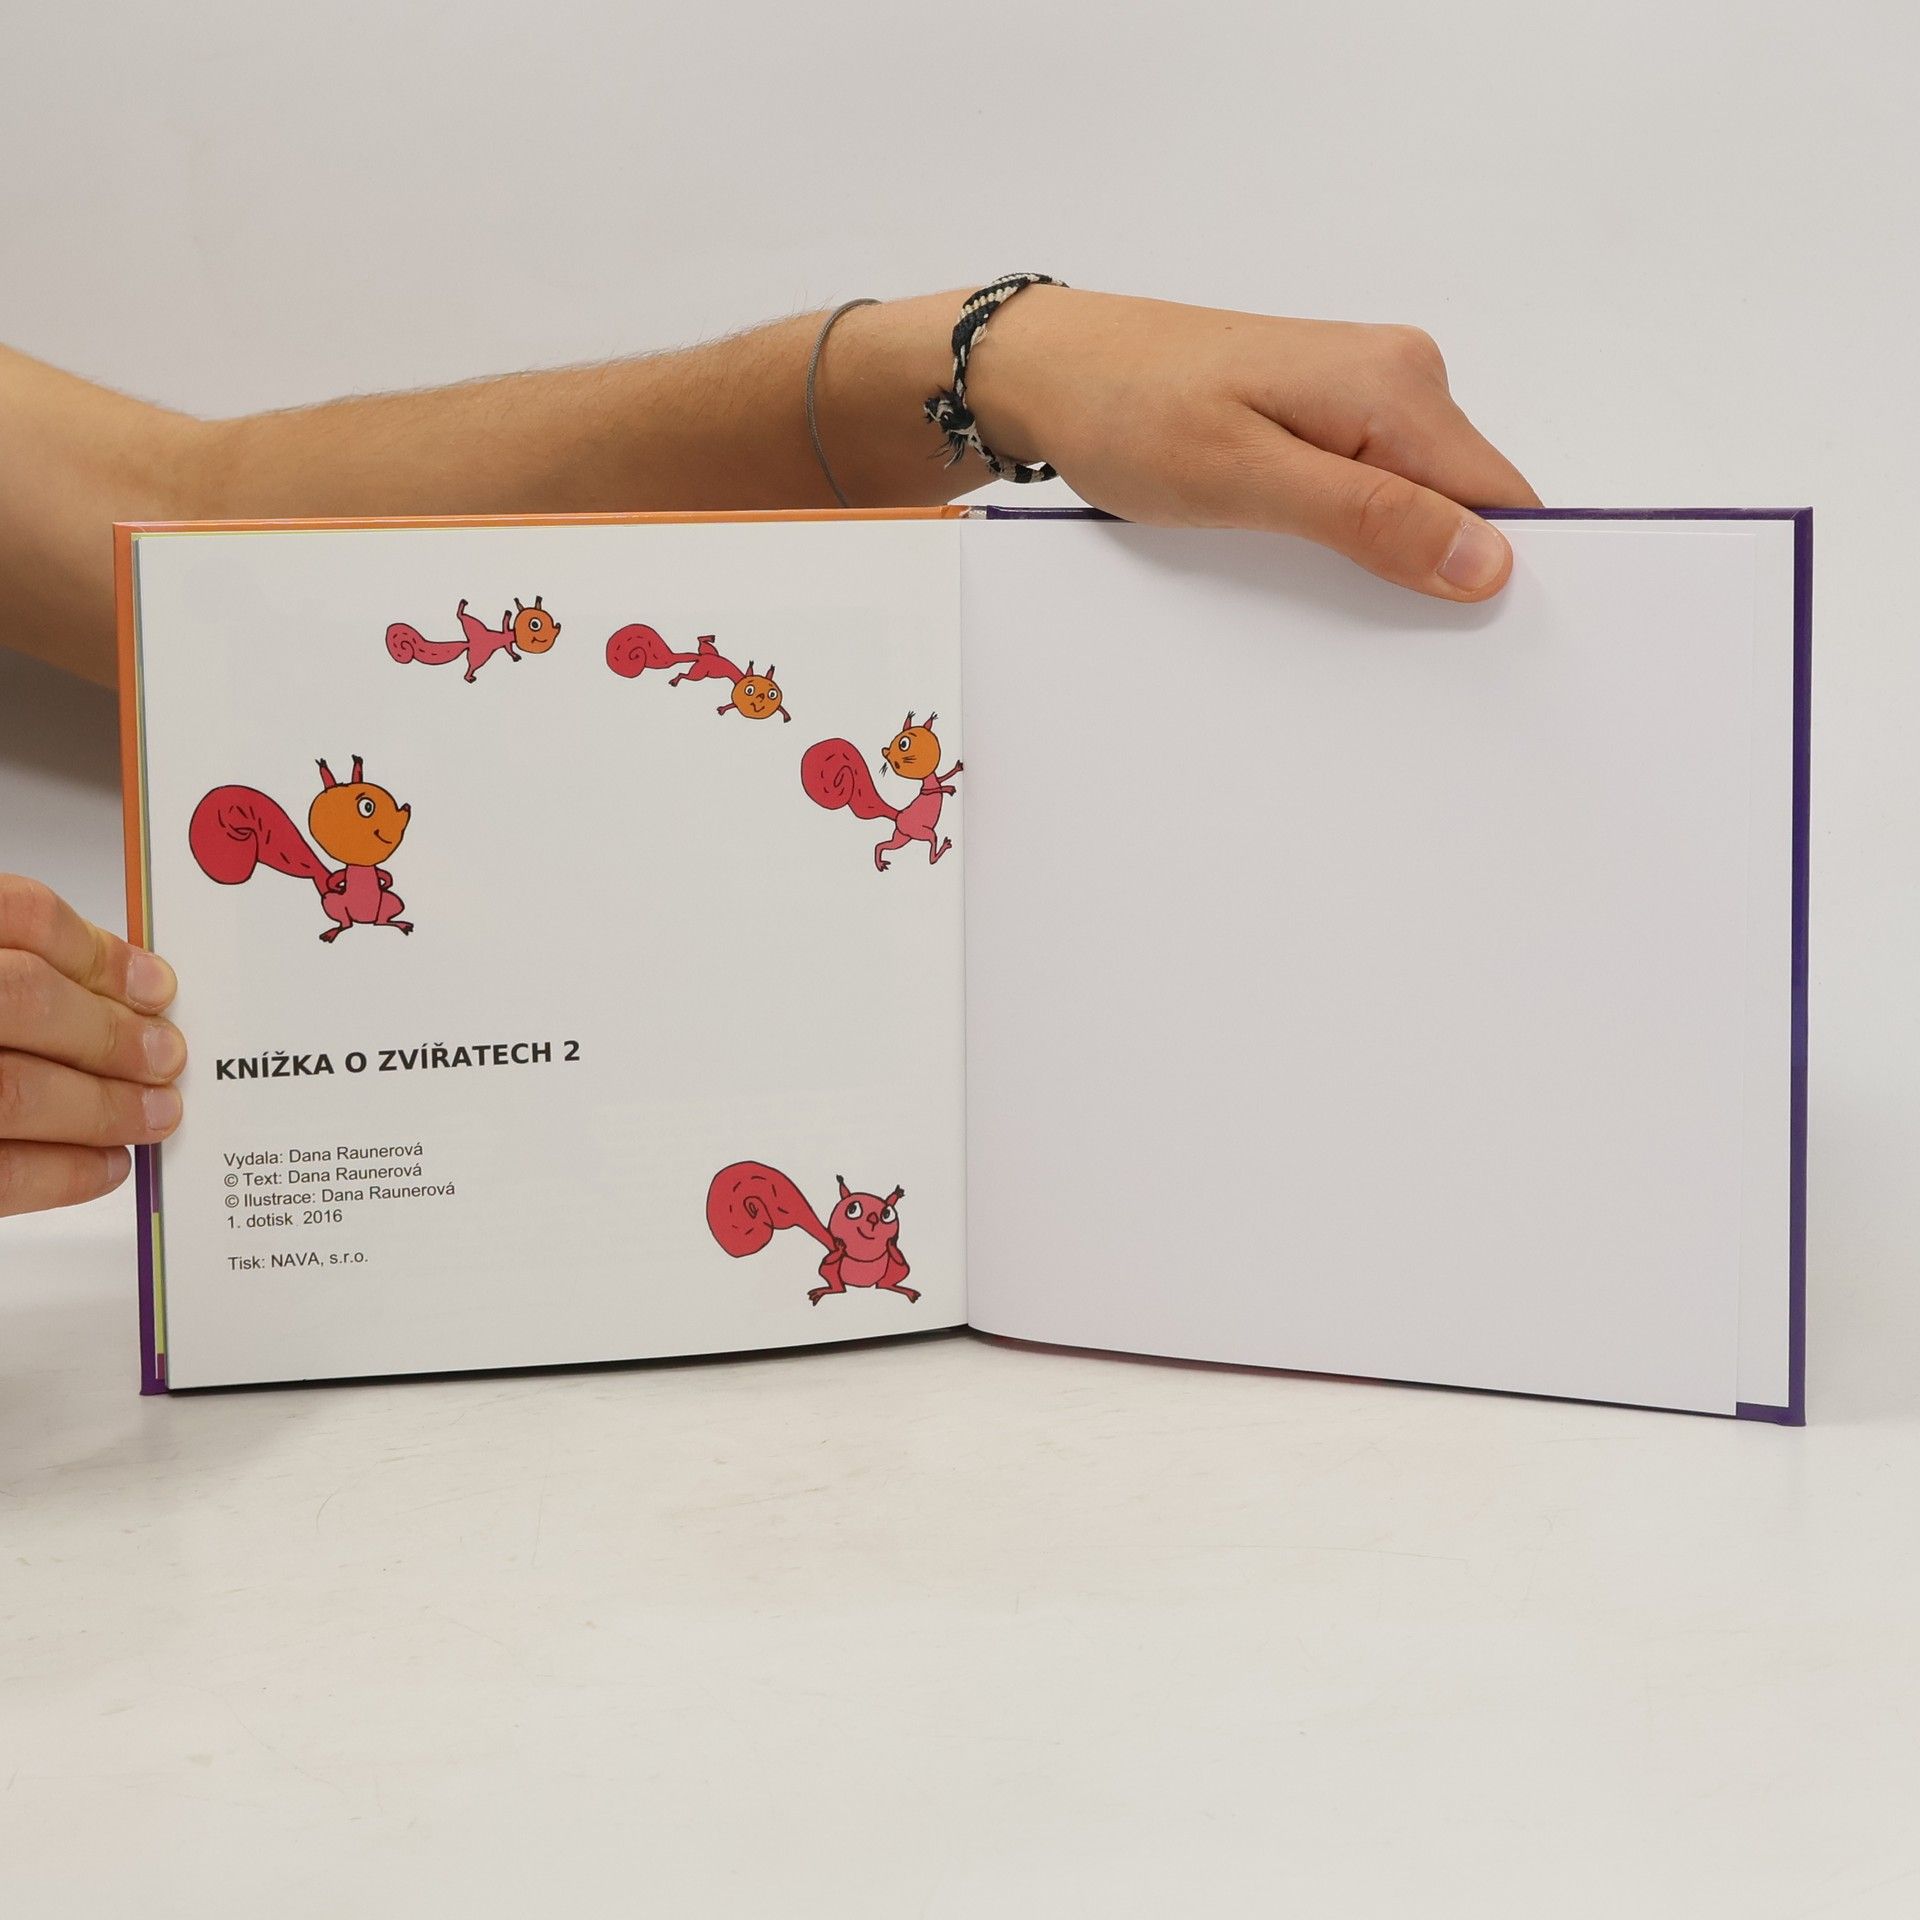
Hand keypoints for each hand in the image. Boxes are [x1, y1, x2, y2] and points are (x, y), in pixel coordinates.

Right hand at [0, 876, 184, 1217]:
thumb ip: (6, 962)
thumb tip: (112, 985)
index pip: (17, 914)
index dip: (98, 951)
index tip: (153, 983)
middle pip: (25, 998)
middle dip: (112, 1035)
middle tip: (166, 1057)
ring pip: (15, 1089)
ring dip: (102, 1107)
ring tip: (153, 1114)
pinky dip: (61, 1171)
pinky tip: (103, 1165)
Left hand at [963, 289, 1538, 600]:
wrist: (1050, 369)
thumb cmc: (1129, 413)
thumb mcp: (1245, 481)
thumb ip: (1369, 520)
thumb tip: (1488, 560)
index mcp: (1398, 384)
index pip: (1501, 498)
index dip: (1488, 574)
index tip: (1451, 640)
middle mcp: (1398, 375)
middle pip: (1463, 504)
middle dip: (1428, 571)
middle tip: (1349, 619)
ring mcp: (1361, 392)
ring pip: (1415, 502)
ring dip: (1377, 555)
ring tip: (1299, 576)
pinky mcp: (1324, 411)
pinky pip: (1369, 487)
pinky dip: (1343, 531)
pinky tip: (1288, 549)